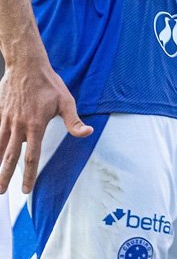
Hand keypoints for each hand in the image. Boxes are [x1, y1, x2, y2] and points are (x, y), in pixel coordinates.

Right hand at [0, 58, 91, 193]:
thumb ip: (74, 121)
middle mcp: (18, 126)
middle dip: (4, 177)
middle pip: (9, 158)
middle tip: (2, 192)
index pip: (31, 157)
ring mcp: (5, 120)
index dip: (29, 175)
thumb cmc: (48, 83)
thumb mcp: (66, 101)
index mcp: (36, 126)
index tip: (26, 189)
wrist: (26, 65)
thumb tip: (86, 133)